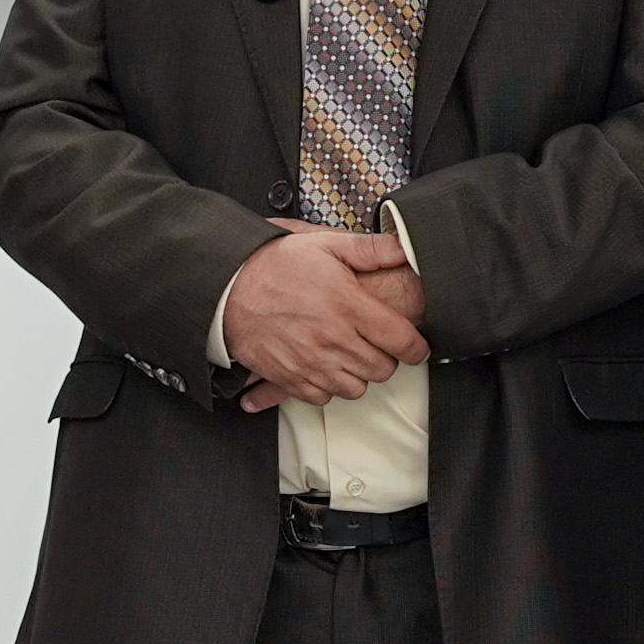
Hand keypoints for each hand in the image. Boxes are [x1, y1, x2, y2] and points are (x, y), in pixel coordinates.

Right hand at [223, 221, 430, 408]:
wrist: (226, 289)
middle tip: (377, 343)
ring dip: (359, 374)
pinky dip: (329, 386)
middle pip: (383, 369)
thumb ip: (370, 249)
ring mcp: (311, 363)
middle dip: (386, 358)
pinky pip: (324, 398)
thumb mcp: (324, 245)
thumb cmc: (274, 265)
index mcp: (348, 306)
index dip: (417, 347)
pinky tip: (325, 365)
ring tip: (350, 354)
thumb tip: (406, 248)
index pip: (402, 341)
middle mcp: (333, 340)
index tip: (416, 346)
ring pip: (357, 388)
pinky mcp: (290, 379)